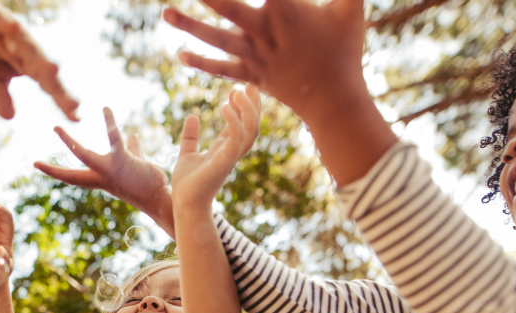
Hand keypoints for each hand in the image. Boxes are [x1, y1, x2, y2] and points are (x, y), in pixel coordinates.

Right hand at [0, 0, 78, 120]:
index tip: (76, 116)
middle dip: (57, 83)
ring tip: (53, 69)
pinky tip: (14, 28)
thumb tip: (10, 116)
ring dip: (39, 55)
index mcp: (26, 65)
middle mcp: (23, 47)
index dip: (62, 99)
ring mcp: (9, 30)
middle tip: (71, 101)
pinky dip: (6, 24)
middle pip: (43, 66)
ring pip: (26, 43)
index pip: (48, 84)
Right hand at [34, 107, 174, 235]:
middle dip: (52, 169)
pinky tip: (105, 109)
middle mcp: (101, 177)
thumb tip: (131, 136)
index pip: (73, 176)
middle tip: (33, 162)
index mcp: (101, 178)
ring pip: (84, 155)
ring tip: (56, 129)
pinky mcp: (123, 161)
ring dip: (68, 143)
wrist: (160, 197)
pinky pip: (113, 138)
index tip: (37, 164)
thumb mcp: (136, 163)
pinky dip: (109, 122)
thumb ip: (131, 149)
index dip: (55, 171)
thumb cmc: (149, 183)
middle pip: (72, 172)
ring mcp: (109, 170)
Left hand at [164, 0, 365, 124]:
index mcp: (287, 11)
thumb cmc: (345, 48)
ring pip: (217, 39)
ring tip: (164, 13)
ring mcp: (255, 56)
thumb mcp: (351, 8)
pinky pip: (221, 69)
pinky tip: (180, 54)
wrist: (333, 100)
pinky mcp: (251, 75)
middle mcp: (265, 32)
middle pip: (228, 8)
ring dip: (189, 26)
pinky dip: (201, 63)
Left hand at [171, 85, 259, 211]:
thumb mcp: (187, 154)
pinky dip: (234, 121)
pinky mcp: (224, 162)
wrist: (184, 204)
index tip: (238, 88)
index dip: (243, 106)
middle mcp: (232, 153)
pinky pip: (236, 138)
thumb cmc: (186, 184)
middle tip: (248, 83)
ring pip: (251, 130)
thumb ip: (191, 137)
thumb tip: (192, 116)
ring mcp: (230, 157)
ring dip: (248, 109)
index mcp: (225, 150)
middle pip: (253, 125)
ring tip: (237, 91)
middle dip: (254, 104)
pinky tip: (225, 106)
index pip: (242, 124)